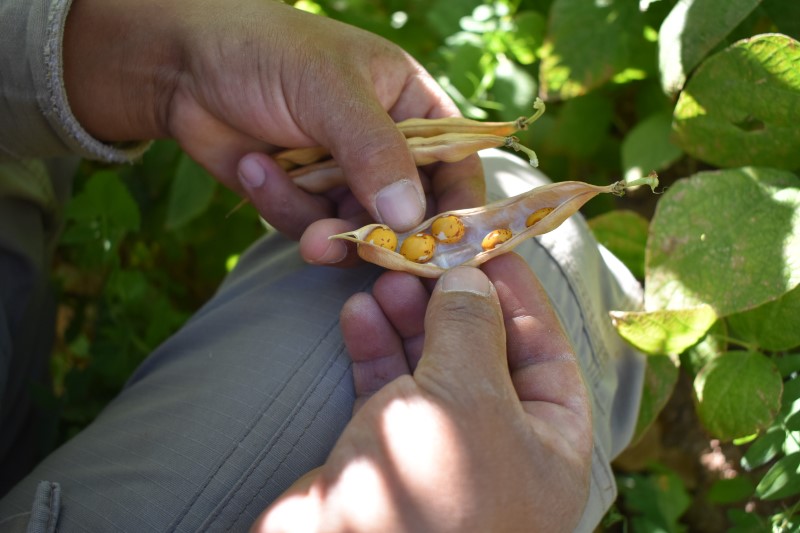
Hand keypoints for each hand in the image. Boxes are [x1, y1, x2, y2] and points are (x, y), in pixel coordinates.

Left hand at [63, 0, 483, 262]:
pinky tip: (253, 167)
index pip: (457, 165)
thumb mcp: (328, 90)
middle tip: (357, 247)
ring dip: (324, 228)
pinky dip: (282, 207)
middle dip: (381, 233)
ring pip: (358, 231)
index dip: (459, 209)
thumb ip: (374, 152)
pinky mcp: (306, 201)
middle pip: (411, 213)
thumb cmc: (267, 53)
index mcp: (412, 107)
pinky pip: (312, 229)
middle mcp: (387, 148)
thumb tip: (410, 218)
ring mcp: (346, 177)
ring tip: (284, 197)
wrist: (183, 67)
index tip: (447, 247)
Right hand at [252, 254, 592, 531]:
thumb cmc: (432, 494)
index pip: (544, 349)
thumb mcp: (466, 396)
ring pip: (427, 365)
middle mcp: (498, 447)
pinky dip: (372, 348)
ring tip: (384, 277)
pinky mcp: (384, 454)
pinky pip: (384, 388)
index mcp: (548, 445)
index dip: (516, 294)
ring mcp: (438, 450)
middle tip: (421, 253)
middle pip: (481, 352)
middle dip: (451, 300)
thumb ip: (471, 327)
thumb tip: (471, 276)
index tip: (483, 243)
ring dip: (406, 318)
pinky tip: (357, 314)